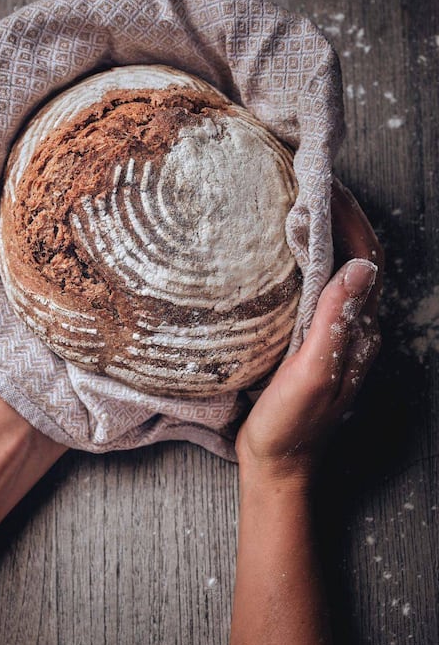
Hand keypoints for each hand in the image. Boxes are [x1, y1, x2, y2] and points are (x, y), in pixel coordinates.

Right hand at [235, 184, 382, 483]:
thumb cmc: (290, 426)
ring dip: (327, 233)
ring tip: (300, 201)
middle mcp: (353, 329)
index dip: (350, 218)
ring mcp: (333, 335)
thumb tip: (363, 267)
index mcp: (357, 332)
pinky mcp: (312, 342)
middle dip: (342, 215)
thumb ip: (336, 323)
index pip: (365, 259)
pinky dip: (308, 258)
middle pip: (358, 258)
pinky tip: (286, 251)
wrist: (278, 465)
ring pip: (340, 270)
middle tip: (310, 179)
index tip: (324, 183)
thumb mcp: (313, 374)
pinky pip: (319, 288)